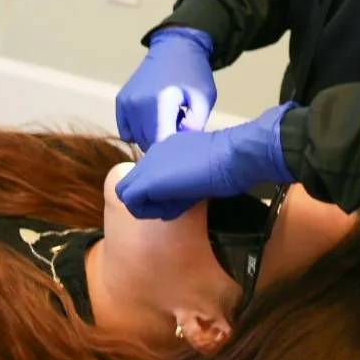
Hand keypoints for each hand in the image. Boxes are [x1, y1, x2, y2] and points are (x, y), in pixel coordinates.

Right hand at [116, 28, 217, 151]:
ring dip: (152, 136)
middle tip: (179, 127)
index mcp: (161, 102)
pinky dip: (139, 131)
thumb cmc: (194, 74)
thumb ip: (194, 127)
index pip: (161, 144)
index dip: (175, 149)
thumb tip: (178, 147)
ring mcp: (126, 102)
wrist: (175, 48)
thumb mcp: (204, 100)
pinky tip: (153, 119)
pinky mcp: (120, 101)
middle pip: (148, 143)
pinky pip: (126, 131)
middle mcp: (138, 103)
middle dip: (164, 143)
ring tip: (167, 120)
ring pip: (137, 139)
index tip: (185, 143)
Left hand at [116, 103, 295, 220]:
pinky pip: (131, 202)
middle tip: (173, 205)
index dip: (159, 191)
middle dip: (148, 200)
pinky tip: (172, 207)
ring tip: (175, 206)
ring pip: (128, 193)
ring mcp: (148, 165)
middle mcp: (153, 153)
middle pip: (134, 183)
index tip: (181, 196)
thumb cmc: (228, 164)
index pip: (149, 175)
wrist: (232, 157)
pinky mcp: (147, 181)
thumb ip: (184, 179)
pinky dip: (147, 211)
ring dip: (148, 206)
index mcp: (167, 149)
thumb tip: (178, 197)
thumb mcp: (201, 170)